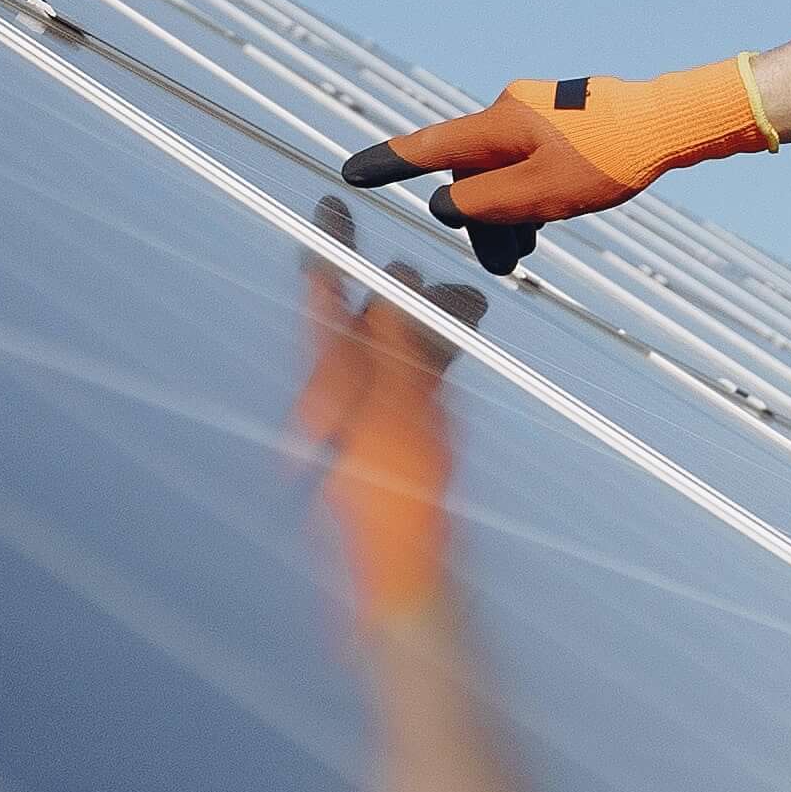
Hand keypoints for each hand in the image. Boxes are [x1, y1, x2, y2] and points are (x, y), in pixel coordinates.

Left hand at [290, 261, 462, 632]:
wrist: (403, 585)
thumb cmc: (397, 509)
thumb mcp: (402, 413)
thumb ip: (400, 345)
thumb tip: (399, 287)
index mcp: (326, 390)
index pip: (322, 302)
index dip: (329, 251)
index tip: (331, 207)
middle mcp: (337, 404)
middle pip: (364, 326)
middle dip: (403, 295)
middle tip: (438, 279)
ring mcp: (363, 427)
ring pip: (394, 355)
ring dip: (428, 328)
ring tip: (468, 307)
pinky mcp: (389, 450)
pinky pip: (409, 388)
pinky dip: (434, 363)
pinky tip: (458, 348)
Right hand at [339, 60, 775, 274]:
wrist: (671, 123)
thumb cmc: (610, 157)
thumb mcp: (541, 192)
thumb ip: (485, 202)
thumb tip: (442, 204)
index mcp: (499, 124)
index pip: (430, 148)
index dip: (389, 163)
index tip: (351, 172)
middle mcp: (511, 112)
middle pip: (472, 172)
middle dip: (479, 218)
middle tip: (505, 265)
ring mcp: (538, 116)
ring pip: (503, 171)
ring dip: (507, 212)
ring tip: (527, 251)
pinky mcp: (563, 124)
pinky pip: (528, 164)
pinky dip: (528, 195)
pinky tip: (544, 222)